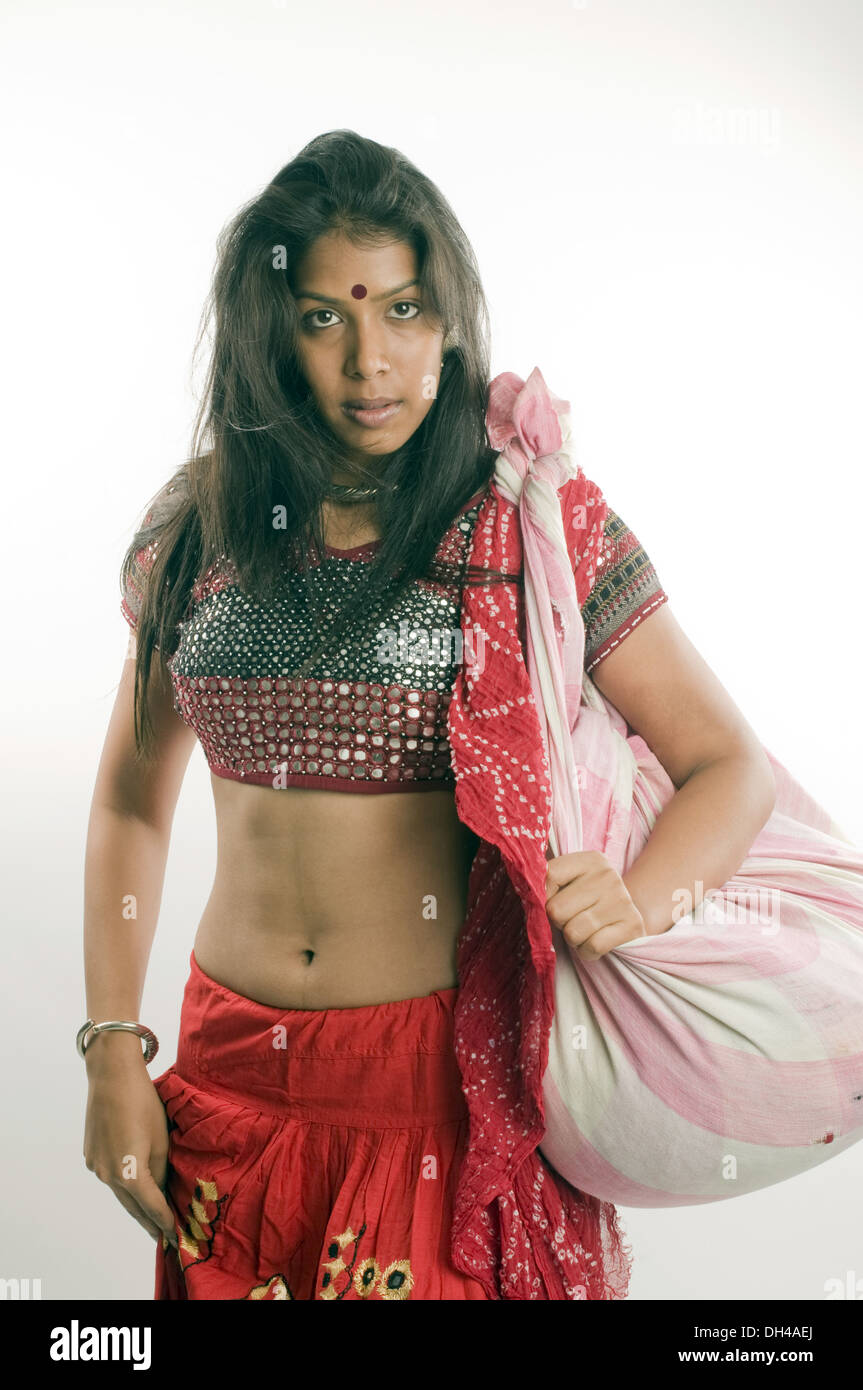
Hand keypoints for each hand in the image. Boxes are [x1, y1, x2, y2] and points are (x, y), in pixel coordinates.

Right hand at [84, 1057, 178, 1249]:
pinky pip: (110, 1176)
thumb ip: (160, 1171)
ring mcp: (96, 1166)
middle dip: (148, 1222)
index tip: (175, 1237)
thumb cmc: (143, 1104)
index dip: (165, 1222)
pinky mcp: (90, 1155)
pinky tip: (133, 1189)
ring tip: (150, 1218)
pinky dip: (123, 1186)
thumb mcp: (161, 1139)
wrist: (112, 1076)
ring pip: (120, 1192)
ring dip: (135, 1205)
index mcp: (129, 1174)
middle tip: (162, 1238)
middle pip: (132, 1206)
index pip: (152, 1206)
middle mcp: (108, 1175)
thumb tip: (160, 1190)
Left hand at [545, 850, 647, 959]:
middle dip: (559, 922)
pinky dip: (587, 951)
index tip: (549, 902)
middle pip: (557, 909)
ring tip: (585, 931)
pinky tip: (596, 941)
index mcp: (591, 860)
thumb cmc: (590, 902)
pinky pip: (591, 947)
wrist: (628, 919)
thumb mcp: (572, 883)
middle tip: (572, 919)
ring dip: (573, 939)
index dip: (542, 896)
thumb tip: (529, 895)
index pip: (549, 875)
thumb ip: (549, 883)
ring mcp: (622, 900)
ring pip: (573, 932)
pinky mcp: (632, 926)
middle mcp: (608, 876)